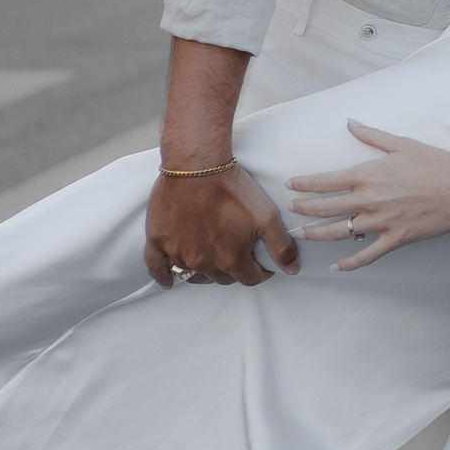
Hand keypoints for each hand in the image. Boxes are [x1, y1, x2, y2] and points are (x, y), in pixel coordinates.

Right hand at [144, 162, 298, 288]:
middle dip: (234, 271)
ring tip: (211, 264)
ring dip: (204, 272)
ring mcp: (178, 253)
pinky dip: (163, 277)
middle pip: (222, 277)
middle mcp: (203, 262)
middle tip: (238, 256)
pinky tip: (168, 283)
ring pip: (193, 274)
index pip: (249, 278)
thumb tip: (293, 270)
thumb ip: (281, 246)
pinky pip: (156, 267)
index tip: (262, 265)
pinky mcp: (158, 240)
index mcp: (230, 259)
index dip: (260, 272)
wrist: (197, 165)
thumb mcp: (266, 216)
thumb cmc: (232, 188)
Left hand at [288, 126, 449, 268]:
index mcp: (367, 175)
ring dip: (318, 234)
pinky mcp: (395, 239)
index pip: (325, 181)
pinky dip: (349, 263)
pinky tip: (336, 266)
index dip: (304, 184)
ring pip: (339, 232)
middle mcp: (368, 200)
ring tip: (303, 234)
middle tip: (292, 209)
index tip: (291, 185)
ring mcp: (380, 222)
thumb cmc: (433, 162)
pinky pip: (366, 255)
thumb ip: (370, 135)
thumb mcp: (399, 144)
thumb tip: (350, 122)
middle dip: (304, 208)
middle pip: (325, 207)